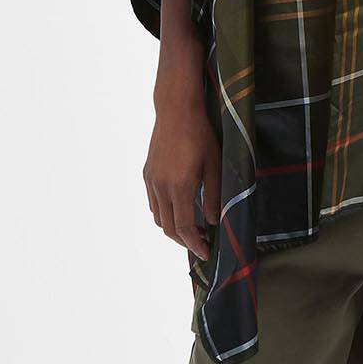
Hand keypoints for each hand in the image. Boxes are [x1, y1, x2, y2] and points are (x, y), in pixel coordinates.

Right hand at [144, 85, 220, 259]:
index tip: (206, 253)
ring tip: (193, 229)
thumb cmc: (200, 135)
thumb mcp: (214, 166)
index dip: (195, 244)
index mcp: (179, 187)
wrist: (176, 110)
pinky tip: (180, 209)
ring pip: (158, 217)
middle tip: (202, 244)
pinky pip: (153, 203)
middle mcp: (161, 187)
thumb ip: (214, 196)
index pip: (184, 228)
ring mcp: (151, 181)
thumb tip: (213, 221)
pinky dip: (165, 213)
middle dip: (185, 241)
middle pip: (168, 228)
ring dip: (174, 229)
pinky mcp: (147, 174)